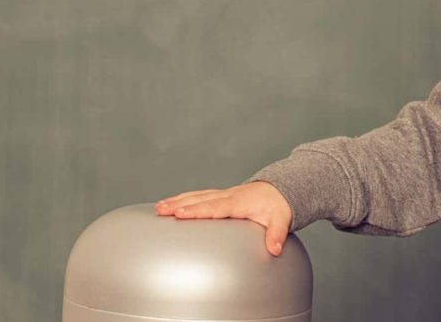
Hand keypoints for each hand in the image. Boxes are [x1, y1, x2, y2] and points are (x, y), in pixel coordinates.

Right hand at [155, 181, 292, 256]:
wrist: (279, 190)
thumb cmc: (278, 206)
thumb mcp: (281, 220)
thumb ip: (277, 234)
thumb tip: (275, 250)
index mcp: (239, 202)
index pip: (214, 206)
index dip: (197, 210)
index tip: (179, 213)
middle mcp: (228, 196)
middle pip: (200, 199)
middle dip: (179, 204)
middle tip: (160, 209)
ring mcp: (223, 195)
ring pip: (197, 196)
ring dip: (178, 200)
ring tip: (158, 207)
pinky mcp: (221, 196)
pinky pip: (200, 197)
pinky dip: (185, 199)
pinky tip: (172, 204)